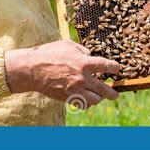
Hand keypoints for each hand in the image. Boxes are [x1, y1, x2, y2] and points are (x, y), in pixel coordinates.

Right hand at [4, 39, 119, 108]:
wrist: (32, 70)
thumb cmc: (48, 53)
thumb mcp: (66, 44)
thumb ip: (81, 49)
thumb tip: (89, 54)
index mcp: (83, 63)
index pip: (105, 66)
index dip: (114, 68)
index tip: (117, 68)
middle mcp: (82, 78)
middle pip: (104, 89)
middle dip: (112, 93)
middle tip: (115, 94)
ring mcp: (75, 90)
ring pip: (95, 100)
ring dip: (98, 98)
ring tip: (98, 96)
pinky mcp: (68, 98)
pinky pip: (82, 105)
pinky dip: (86, 103)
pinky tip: (85, 99)